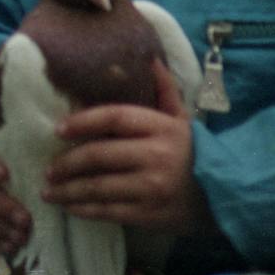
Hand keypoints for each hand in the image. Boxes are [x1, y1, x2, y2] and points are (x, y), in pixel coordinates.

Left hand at [44, 58, 216, 234]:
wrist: (226, 195)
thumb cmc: (195, 153)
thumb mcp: (183, 119)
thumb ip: (164, 90)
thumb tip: (150, 59)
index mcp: (161, 127)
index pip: (114, 118)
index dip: (83, 121)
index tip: (58, 129)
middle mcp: (154, 156)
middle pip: (99, 155)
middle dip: (67, 163)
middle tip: (49, 167)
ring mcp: (151, 188)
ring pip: (99, 188)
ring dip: (68, 190)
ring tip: (49, 191)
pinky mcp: (149, 214)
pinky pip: (109, 212)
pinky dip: (85, 210)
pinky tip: (69, 208)